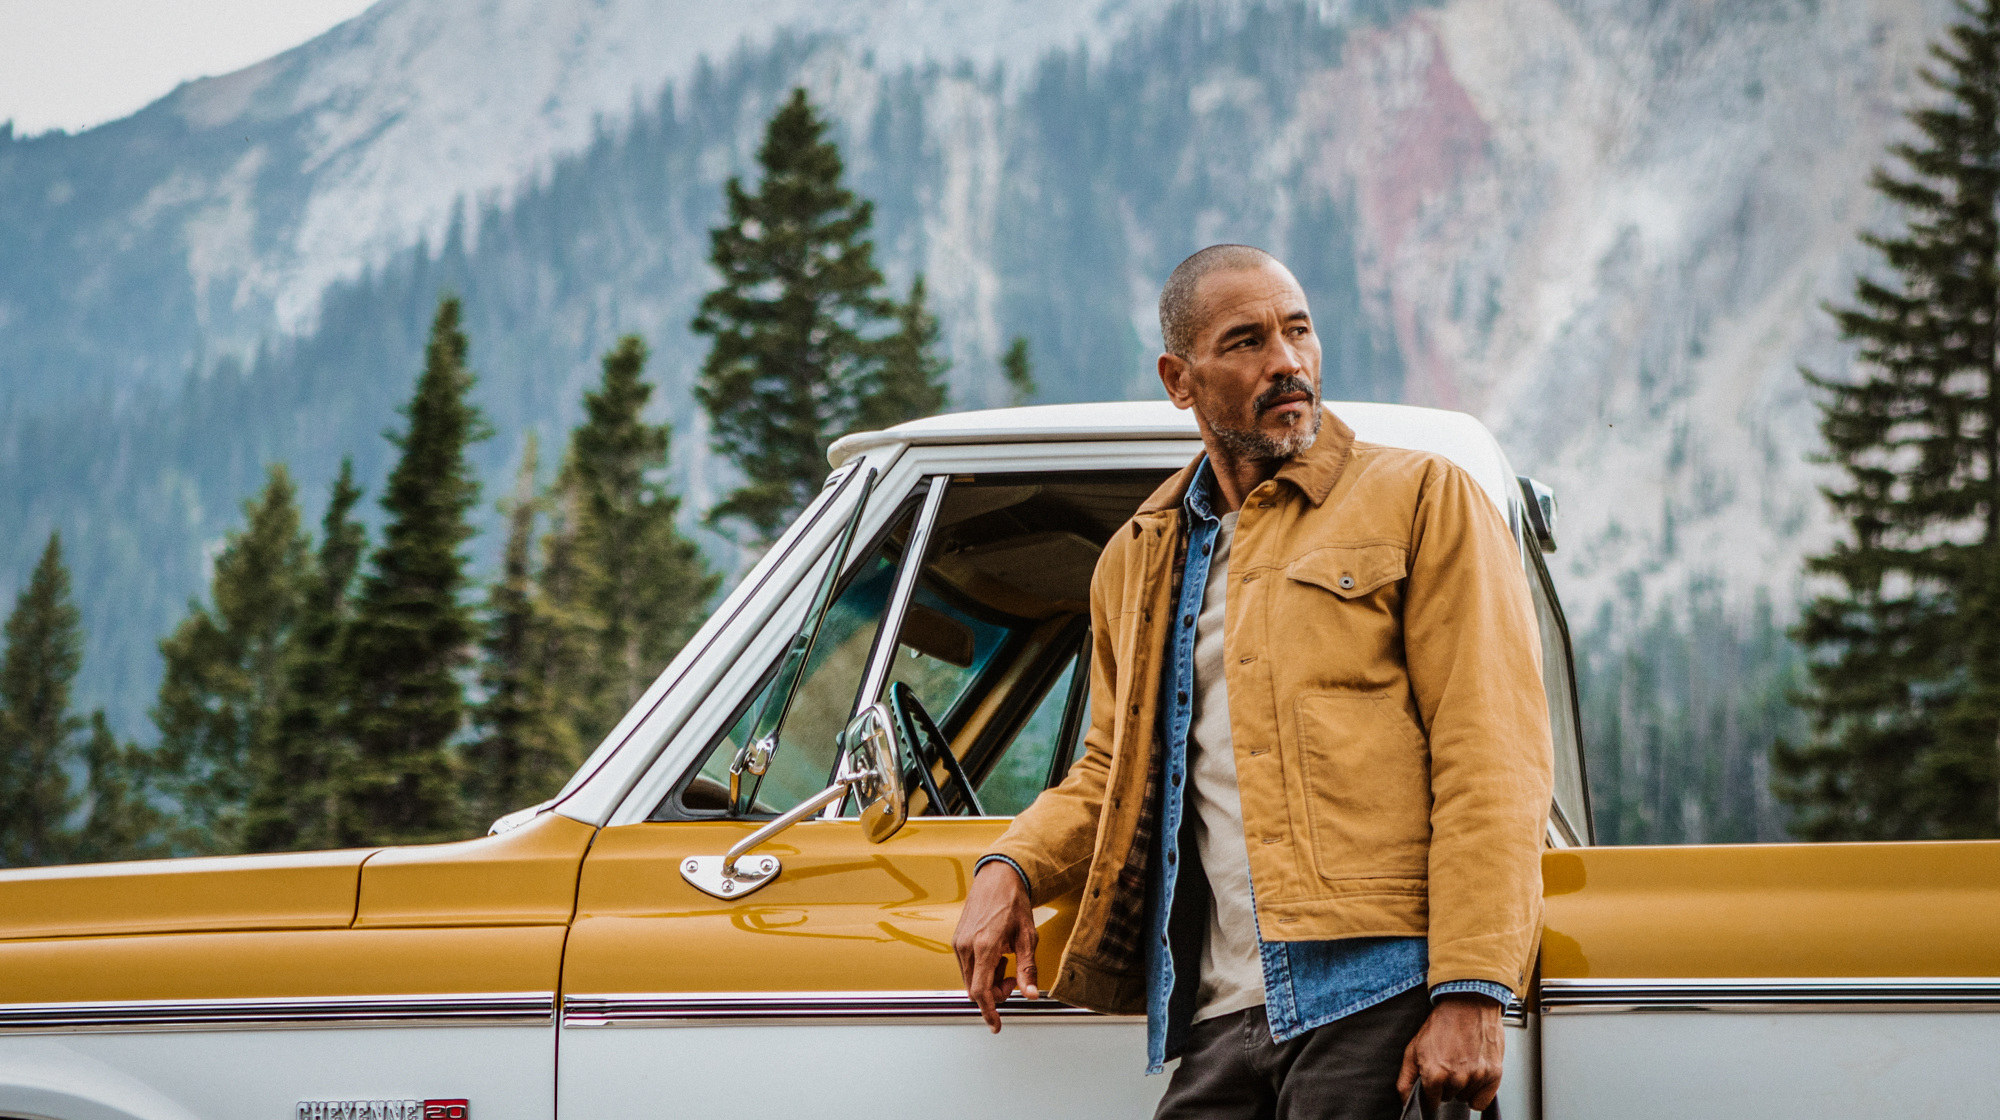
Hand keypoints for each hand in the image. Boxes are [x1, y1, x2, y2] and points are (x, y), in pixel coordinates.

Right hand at [952, 862, 1038, 1032]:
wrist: (998, 877)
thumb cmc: (1013, 902)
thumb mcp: (1028, 937)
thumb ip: (1028, 969)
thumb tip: (1030, 994)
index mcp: (984, 946)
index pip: (981, 991)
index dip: (989, 1012)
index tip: (996, 1025)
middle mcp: (966, 946)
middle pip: (975, 989)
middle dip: (995, 992)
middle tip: (1013, 977)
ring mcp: (958, 943)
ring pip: (970, 979)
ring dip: (988, 979)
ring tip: (1005, 959)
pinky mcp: (956, 939)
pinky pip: (967, 966)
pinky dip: (981, 968)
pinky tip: (995, 952)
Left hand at [1396, 993, 1504, 1110]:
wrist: (1469, 1002)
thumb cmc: (1442, 1022)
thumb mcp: (1414, 1047)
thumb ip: (1406, 1078)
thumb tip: (1404, 1101)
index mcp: (1435, 1073)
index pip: (1430, 1102)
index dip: (1430, 1091)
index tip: (1433, 1080)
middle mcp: (1457, 1078)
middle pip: (1448, 1098)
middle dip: (1446, 1085)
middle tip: (1448, 1062)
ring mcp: (1477, 1077)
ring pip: (1465, 1097)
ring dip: (1463, 1086)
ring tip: (1462, 1062)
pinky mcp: (1494, 1074)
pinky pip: (1482, 1101)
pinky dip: (1478, 1092)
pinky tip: (1474, 1073)